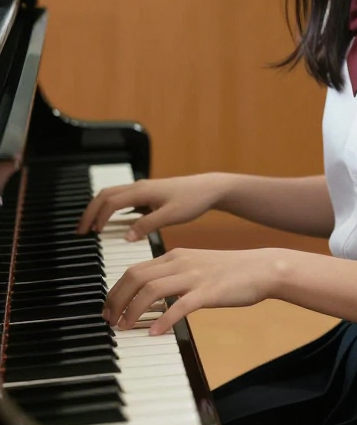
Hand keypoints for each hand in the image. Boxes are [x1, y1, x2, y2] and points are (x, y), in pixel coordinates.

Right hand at [76, 173, 227, 238]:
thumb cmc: (193, 200)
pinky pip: (122, 199)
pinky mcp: (148, 195)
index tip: (90, 235)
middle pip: (105, 195)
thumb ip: (147, 225)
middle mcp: (139, 187)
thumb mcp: (171, 216)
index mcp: (142, 191)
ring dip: (98, 209)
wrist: (209, 189)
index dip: (97, 217)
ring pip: (112, 195)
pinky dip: (110, 209)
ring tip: (90, 228)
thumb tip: (125, 237)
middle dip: (90, 212)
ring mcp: (143, 190)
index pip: (110, 202)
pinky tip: (111, 223)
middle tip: (79, 231)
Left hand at [102, 247, 282, 333]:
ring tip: (125, 328)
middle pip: (136, 277)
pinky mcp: (209, 292)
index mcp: (175, 256)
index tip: (109, 309)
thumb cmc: (229, 272)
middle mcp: (180, 262)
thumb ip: (174, 277)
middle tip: (110, 321)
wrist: (262, 268)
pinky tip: (155, 334)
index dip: (116, 290)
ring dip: (133, 310)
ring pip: (152, 290)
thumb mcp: (196, 267)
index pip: (134, 269)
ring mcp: (194, 276)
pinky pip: (180, 306)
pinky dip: (163, 320)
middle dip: (116, 300)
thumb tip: (151, 296)